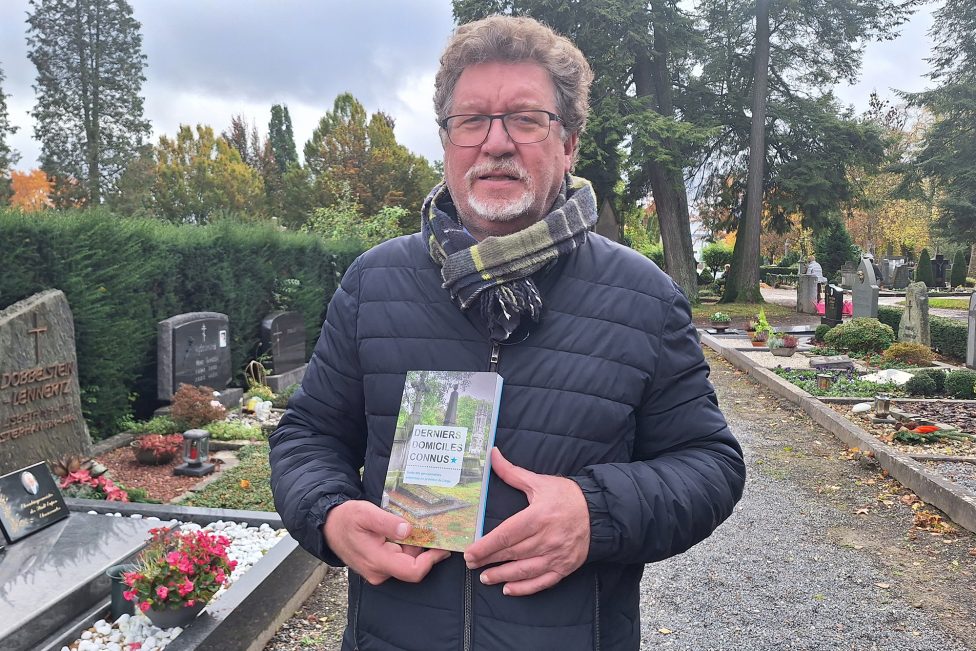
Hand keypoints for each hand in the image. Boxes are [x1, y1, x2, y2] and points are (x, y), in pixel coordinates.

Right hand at [323, 499, 450, 584]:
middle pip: (412, 565)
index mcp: (377, 561)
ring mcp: (378, 571)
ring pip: (406, 561)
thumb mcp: (365, 513)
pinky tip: (401, 531)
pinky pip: (398, 559)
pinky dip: (404, 546)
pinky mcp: (378, 566)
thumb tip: (408, 530)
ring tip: (408, 524)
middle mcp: (379, 572)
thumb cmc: (346, 518)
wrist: (329, 525)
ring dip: (412, 544)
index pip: (412, 571)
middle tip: (424, 525)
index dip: (430, 560)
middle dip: (421, 547)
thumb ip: (387, 522)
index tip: (441, 546)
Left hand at [463, 447, 589, 595]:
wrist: (599, 511)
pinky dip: (524, 588)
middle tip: (471, 564)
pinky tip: (508, 589)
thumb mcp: (539, 482)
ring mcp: (556, 555)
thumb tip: (492, 454)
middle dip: (489, 560)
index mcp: (538, 516)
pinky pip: (542, 582)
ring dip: (502, 576)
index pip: (506, 535)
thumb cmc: (566, 495)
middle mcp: (547, 538)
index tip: (470, 552)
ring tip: (485, 578)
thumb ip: (512, 472)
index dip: (486, 545)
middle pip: (512, 553)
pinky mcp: (564, 567)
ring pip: (524, 570)